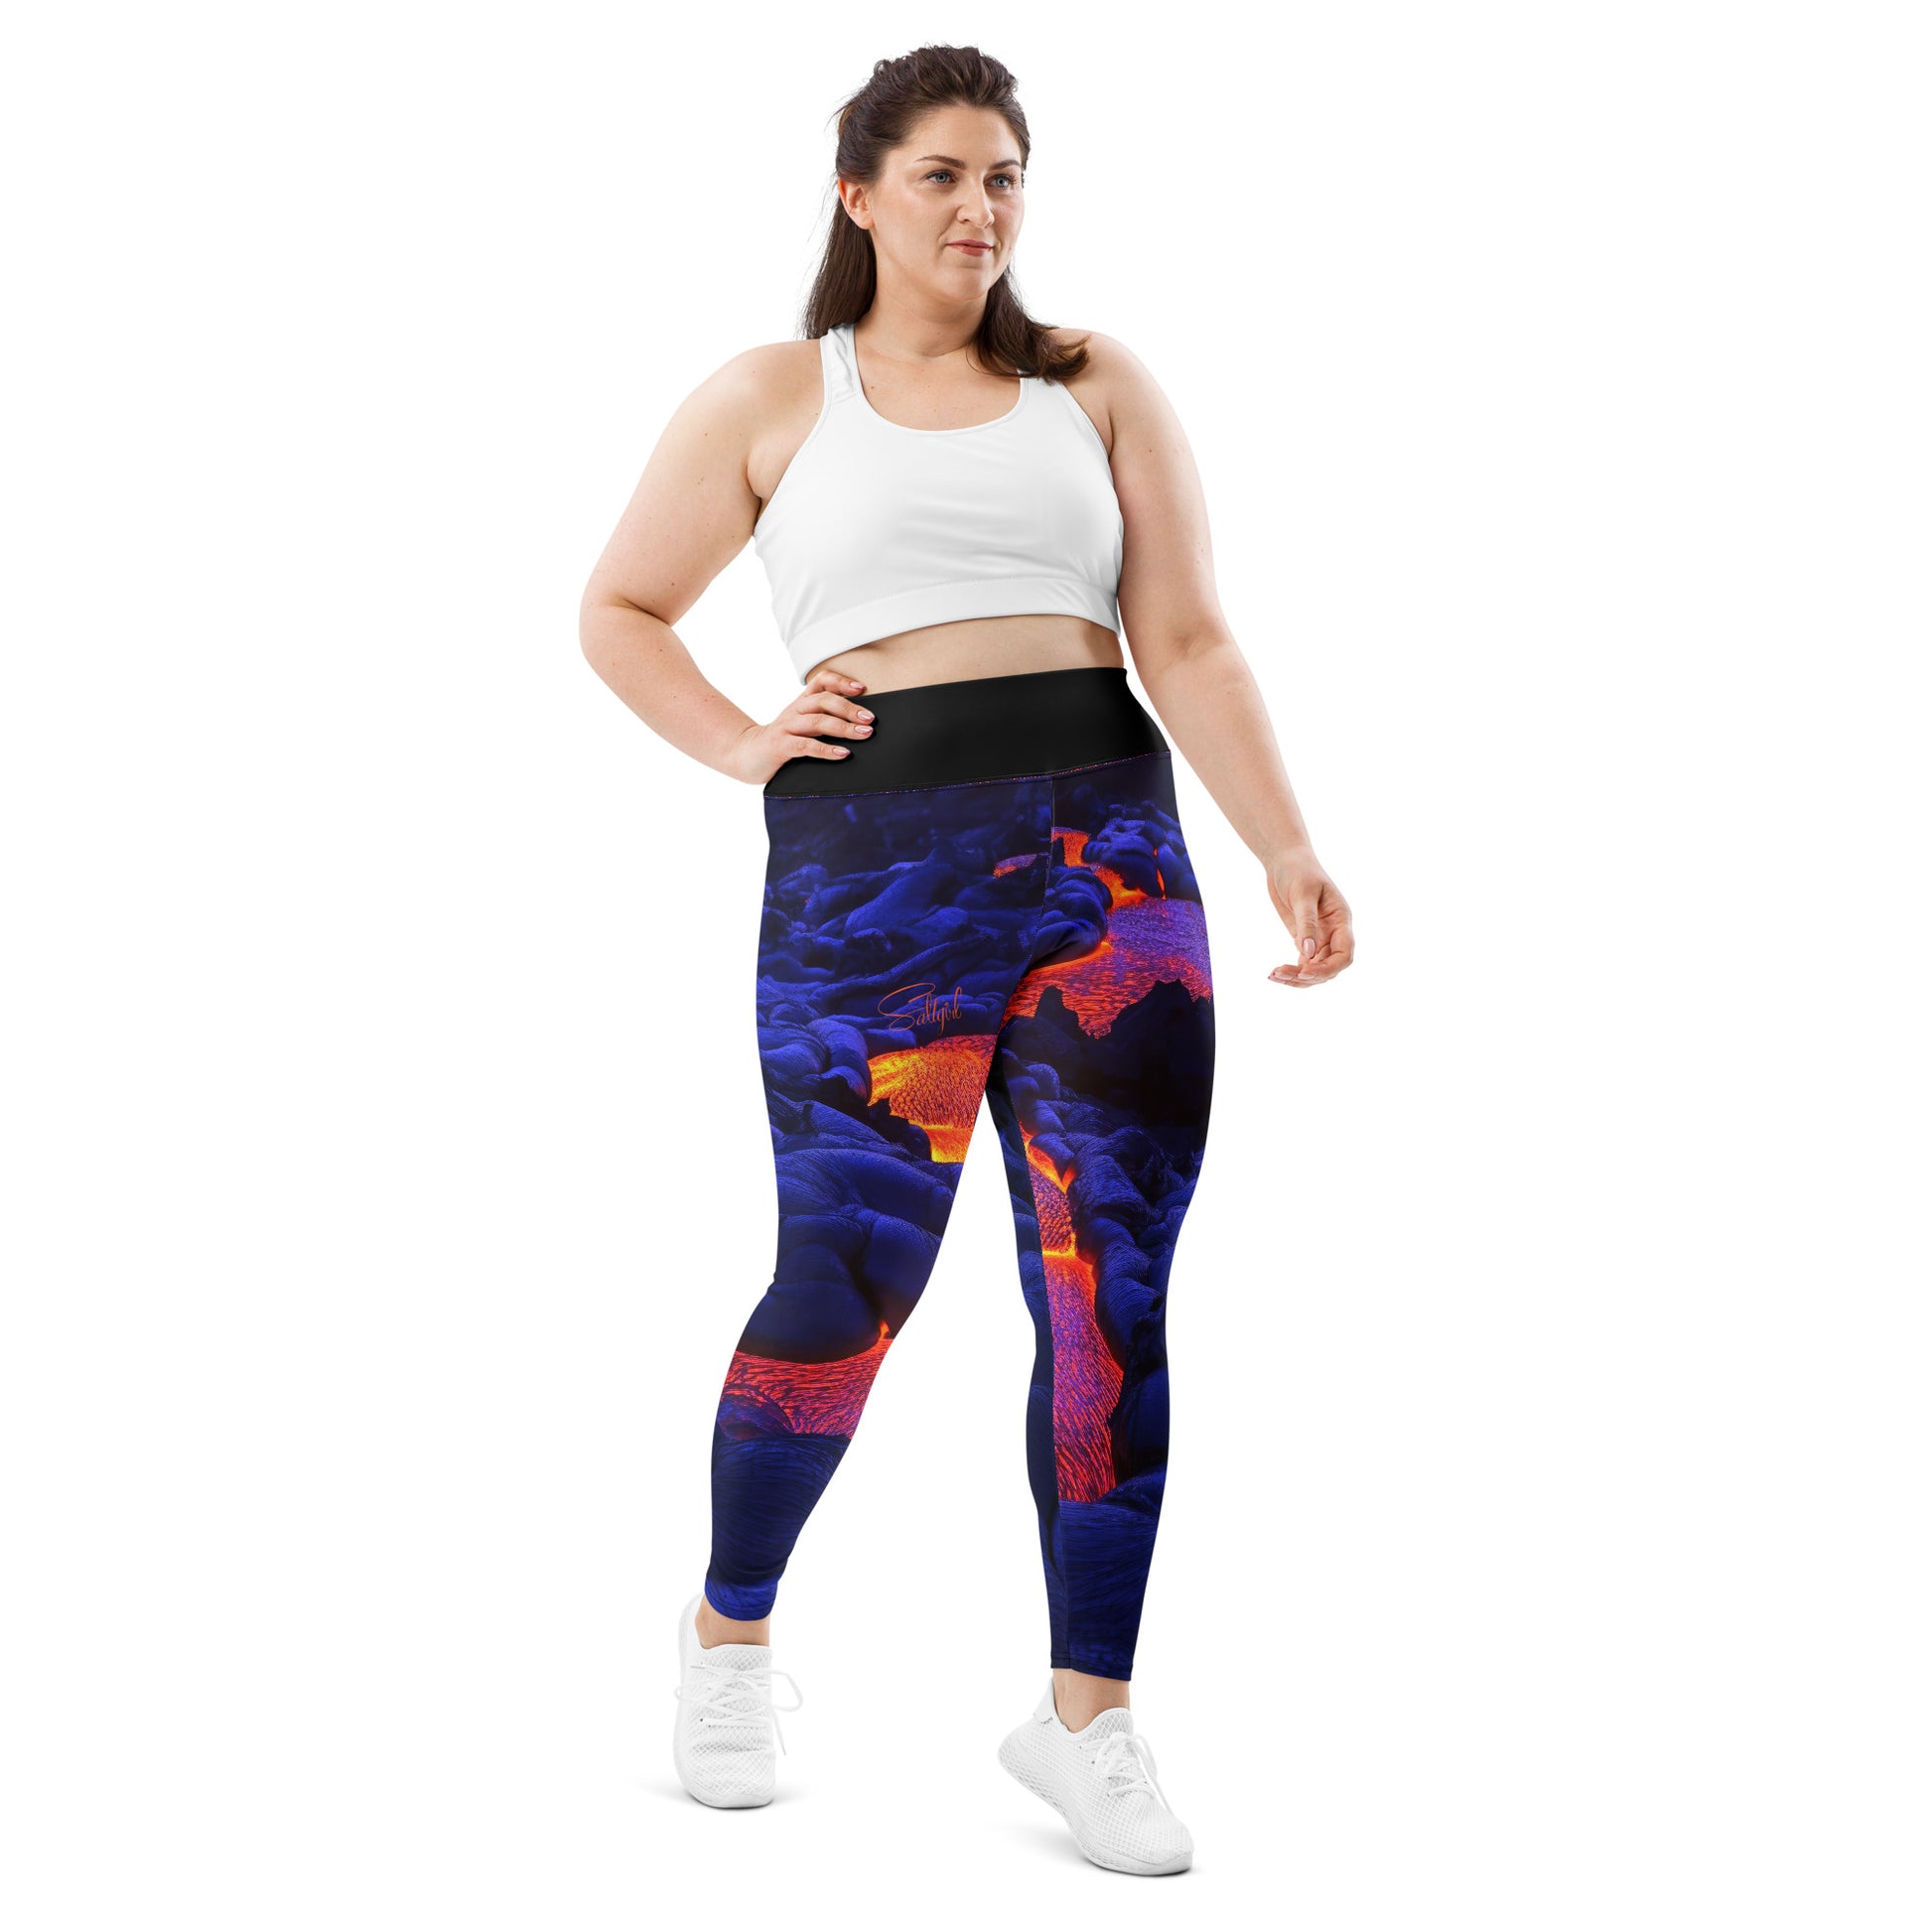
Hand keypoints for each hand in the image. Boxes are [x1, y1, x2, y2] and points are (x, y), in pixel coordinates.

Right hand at [724, 670, 874, 785]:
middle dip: (850, 709)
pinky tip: (842, 753)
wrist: (746, 754)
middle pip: (824, 701)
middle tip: (870, 719)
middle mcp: (795, 710)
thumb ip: (823, 720)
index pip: (821, 681)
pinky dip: (826, 749)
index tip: (862, 689)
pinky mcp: (781, 745)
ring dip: (844, 728)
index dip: (841, 682)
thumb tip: (860, 725)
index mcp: (801, 702)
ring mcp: (787, 727)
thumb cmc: (782, 741)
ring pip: (818, 721)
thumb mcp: (801, 724)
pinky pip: (806, 745)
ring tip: (863, 734)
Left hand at [1266, 847, 1354, 986]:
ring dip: (1297, 978)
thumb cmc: (1298, 870)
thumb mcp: (1303, 894)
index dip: (1328, 968)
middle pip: (1330, 967)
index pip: (1345, 954)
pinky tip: (1274, 974)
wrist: (1285, 860)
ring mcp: (1319, 937)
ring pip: (1315, 969)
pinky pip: (1303, 963)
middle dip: (1308, 976)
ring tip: (1274, 976)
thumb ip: (1307, 923)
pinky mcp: (1303, 939)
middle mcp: (1333, 932)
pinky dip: (1290, 972)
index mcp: (1341, 920)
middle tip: (1280, 973)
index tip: (1305, 972)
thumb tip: (1308, 953)